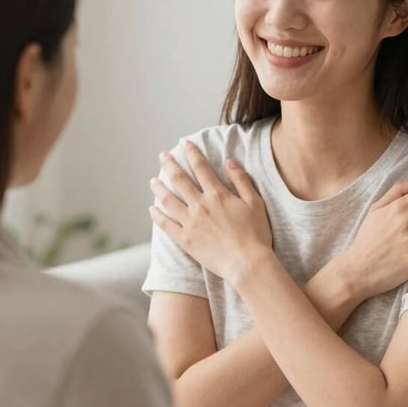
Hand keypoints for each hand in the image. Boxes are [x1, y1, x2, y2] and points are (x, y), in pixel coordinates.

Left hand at [149, 141, 271, 280]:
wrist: (247, 263)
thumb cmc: (256, 234)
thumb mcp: (254, 202)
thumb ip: (241, 180)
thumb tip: (229, 161)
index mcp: (217, 195)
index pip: (201, 167)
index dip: (191, 152)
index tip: (184, 143)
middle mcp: (200, 206)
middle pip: (180, 180)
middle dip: (170, 165)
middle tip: (163, 155)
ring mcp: (190, 223)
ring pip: (168, 200)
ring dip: (159, 188)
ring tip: (152, 180)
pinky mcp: (185, 240)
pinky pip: (166, 225)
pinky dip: (157, 216)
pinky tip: (152, 209)